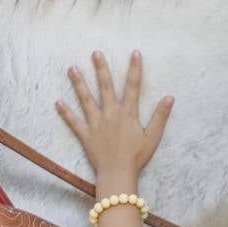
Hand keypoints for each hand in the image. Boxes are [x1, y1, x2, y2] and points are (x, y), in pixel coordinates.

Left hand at [57, 52, 173, 179]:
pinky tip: (58, 102)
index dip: (135, 69)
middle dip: (101, 69)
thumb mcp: (153, 136)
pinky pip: (74, 122)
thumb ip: (160, 116)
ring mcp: (96, 123)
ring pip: (86, 99)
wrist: (118, 173)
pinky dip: (66, 113)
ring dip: (79, 83)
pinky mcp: (86, 134)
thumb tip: (170, 98)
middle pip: (105, 87)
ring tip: (71, 68)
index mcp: (128, 113)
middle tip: (95, 53)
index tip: (135, 53)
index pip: (133, 86)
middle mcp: (110, 113)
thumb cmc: (137, 156)